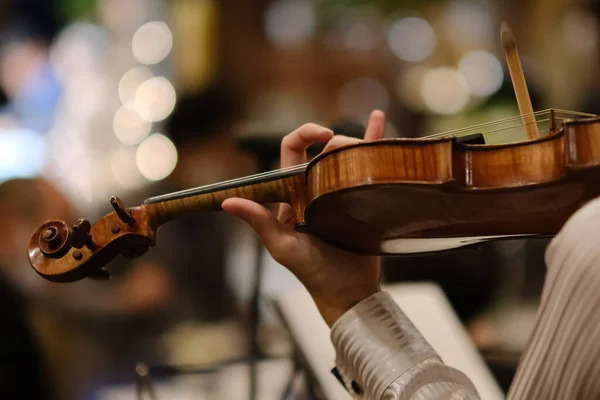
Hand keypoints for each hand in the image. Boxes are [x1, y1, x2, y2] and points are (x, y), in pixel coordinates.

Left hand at [222, 110, 385, 325]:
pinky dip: (374, 141)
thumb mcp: (283, 248)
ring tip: (369, 145)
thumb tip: (228, 201)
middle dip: (336, 142)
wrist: (349, 292)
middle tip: (349, 155)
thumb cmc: (313, 273)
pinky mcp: (364, 197)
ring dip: (357, 140)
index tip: (323, 135)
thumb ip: (258, 222)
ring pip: (347, 153)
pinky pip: (368, 165)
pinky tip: (379, 119)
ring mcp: (340, 191)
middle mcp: (316, 187)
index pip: (292, 150)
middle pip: (324, 148)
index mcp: (294, 192)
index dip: (305, 134)